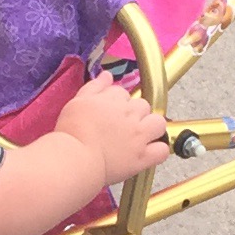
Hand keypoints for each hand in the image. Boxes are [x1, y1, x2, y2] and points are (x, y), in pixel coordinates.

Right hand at [60, 71, 171, 186]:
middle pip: (143, 105)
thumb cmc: (72, 133)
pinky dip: (158, 151)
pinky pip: (162, 150)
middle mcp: (129, 115)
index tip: (110, 113)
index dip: (117, 103)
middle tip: (123, 125)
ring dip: (152, 128)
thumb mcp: (77, 102)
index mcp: (113, 100)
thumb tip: (107, 75)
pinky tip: (148, 153)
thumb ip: (94, 87)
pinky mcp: (142, 156)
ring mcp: (138, 136)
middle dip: (136, 113)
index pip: (123, 93)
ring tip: (140, 136)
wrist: (75, 158)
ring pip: (158, 123)